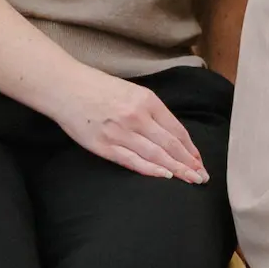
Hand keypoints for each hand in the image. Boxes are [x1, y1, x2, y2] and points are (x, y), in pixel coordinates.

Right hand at [54, 68, 210, 181]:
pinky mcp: (103, 145)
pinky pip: (132, 160)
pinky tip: (164, 176)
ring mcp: (120, 132)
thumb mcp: (133, 91)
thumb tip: (170, 133)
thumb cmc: (99, 88)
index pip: (177, 130)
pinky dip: (150, 169)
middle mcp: (137, 117)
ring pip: (155, 155)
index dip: (191, 149)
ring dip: (175, 169)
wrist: (66, 87)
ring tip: (190, 180)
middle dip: (189, 163)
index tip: (200, 161)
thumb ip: (152, 111)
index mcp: (148, 101)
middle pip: (170, 145)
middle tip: (202, 177)